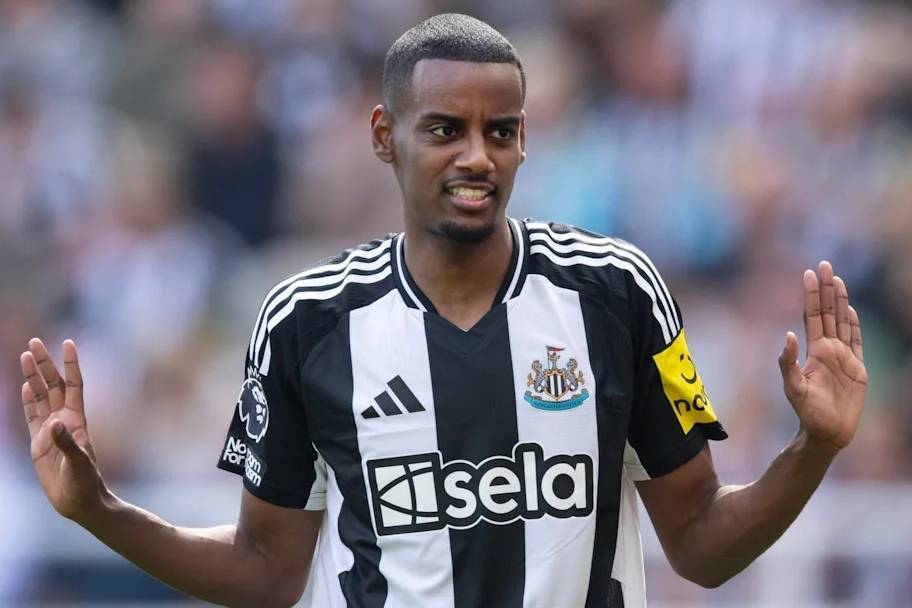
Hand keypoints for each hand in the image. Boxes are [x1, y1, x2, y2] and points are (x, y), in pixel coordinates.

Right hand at [20, 338, 107, 521]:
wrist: (79, 501)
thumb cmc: (85, 482)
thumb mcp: (78, 462)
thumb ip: (66, 443)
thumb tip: (54, 423)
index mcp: (77, 420)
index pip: (74, 384)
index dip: (71, 364)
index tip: (68, 343)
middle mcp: (64, 420)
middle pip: (53, 385)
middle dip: (45, 363)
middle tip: (35, 342)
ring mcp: (51, 430)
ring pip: (40, 396)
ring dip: (33, 377)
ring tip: (25, 355)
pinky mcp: (38, 443)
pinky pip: (31, 416)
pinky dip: (27, 401)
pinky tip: (24, 386)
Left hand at [778, 261, 867, 450]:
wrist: (827, 432)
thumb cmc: (807, 412)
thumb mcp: (793, 388)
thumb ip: (789, 363)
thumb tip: (788, 336)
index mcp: (813, 351)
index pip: (812, 316)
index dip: (811, 295)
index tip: (808, 273)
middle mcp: (827, 349)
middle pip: (827, 312)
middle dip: (826, 289)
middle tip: (824, 264)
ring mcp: (843, 356)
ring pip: (842, 321)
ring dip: (840, 300)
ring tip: (836, 278)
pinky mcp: (858, 368)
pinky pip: (857, 341)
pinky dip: (854, 324)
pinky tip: (850, 308)